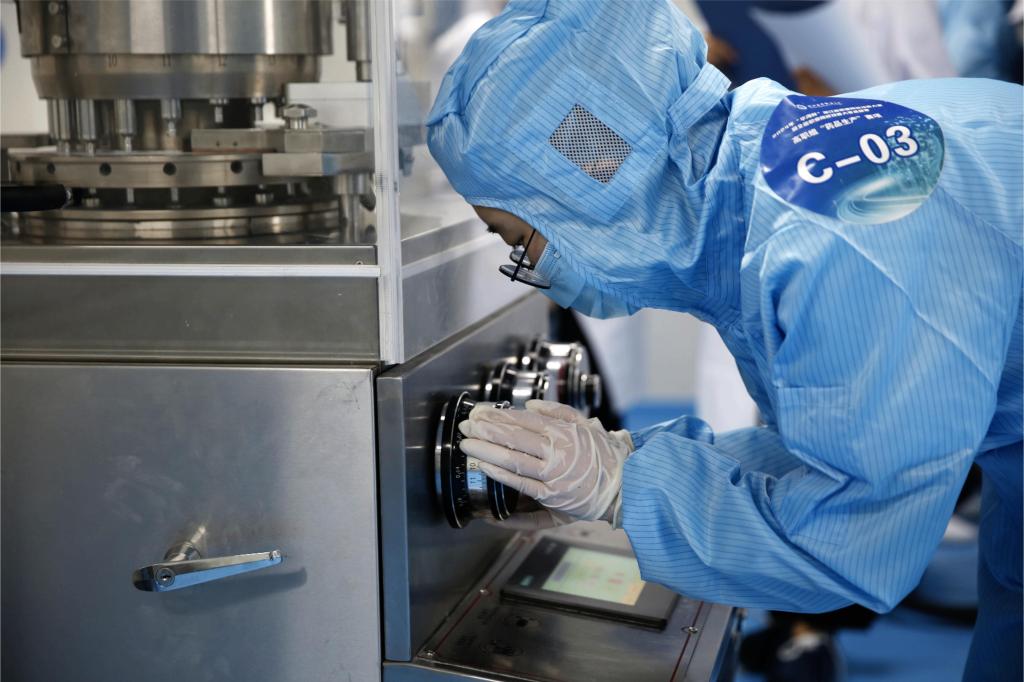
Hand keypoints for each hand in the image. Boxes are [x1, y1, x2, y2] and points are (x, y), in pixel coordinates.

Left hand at [458, 399, 633, 522]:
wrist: (627, 486)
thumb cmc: (606, 456)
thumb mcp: (586, 426)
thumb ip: (559, 413)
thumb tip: (531, 406)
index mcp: (564, 432)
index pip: (522, 421)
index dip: (497, 416)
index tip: (479, 413)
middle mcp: (557, 452)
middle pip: (512, 437)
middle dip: (485, 430)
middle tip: (465, 426)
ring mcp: (552, 475)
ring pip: (512, 459)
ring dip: (486, 450)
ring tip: (467, 444)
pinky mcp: (551, 496)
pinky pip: (520, 483)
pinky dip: (500, 474)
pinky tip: (484, 466)